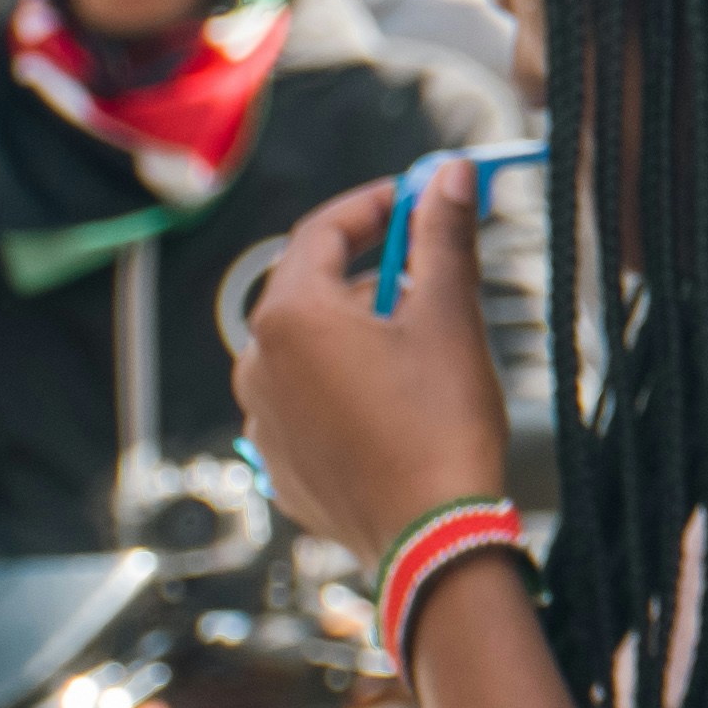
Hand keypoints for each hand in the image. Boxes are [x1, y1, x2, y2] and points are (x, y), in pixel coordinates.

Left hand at [234, 167, 515, 558]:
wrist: (430, 534)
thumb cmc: (441, 421)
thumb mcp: (450, 316)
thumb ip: (443, 236)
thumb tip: (449, 172)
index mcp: (290, 317)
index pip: (322, 232)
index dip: (374, 206)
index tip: (419, 196)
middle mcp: (257, 363)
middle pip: (310, 289)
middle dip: (370, 270)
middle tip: (430, 269)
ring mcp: (259, 418)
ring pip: (306, 349)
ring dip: (355, 330)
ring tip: (419, 342)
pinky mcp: (277, 462)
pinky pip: (304, 401)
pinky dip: (343, 384)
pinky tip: (395, 401)